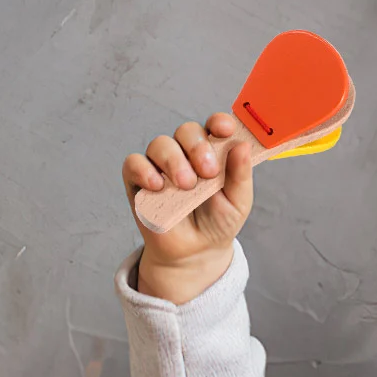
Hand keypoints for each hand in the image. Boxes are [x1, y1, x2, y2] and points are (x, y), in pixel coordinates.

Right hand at [121, 112, 254, 299]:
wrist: (196, 253)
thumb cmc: (218, 223)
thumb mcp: (238, 201)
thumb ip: (241, 174)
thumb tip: (243, 144)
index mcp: (212, 153)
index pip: (213, 126)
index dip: (218, 122)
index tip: (223, 129)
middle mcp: (185, 154)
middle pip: (186, 131)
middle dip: (197, 147)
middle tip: (207, 172)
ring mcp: (161, 166)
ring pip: (160, 144)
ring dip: (174, 161)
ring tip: (186, 186)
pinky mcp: (139, 181)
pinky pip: (134, 163)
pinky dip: (144, 170)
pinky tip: (158, 186)